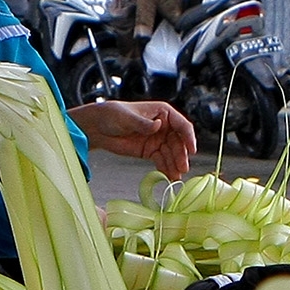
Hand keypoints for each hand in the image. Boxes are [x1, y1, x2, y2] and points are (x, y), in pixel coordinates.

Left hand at [69, 101, 196, 180]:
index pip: (181, 125)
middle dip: (181, 155)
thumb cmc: (113, 115)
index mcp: (163, 112)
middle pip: (178, 142)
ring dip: (175, 165)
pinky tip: (169, 176)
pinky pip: (162, 161)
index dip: (188, 137)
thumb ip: (143, 123)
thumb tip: (158, 125)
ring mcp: (158, 140)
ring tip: (175, 176)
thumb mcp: (127, 117)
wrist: (98, 128)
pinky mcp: (151, 152)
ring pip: (172, 154)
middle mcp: (164, 126)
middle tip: (182, 168)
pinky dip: (166, 169)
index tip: (192, 149)